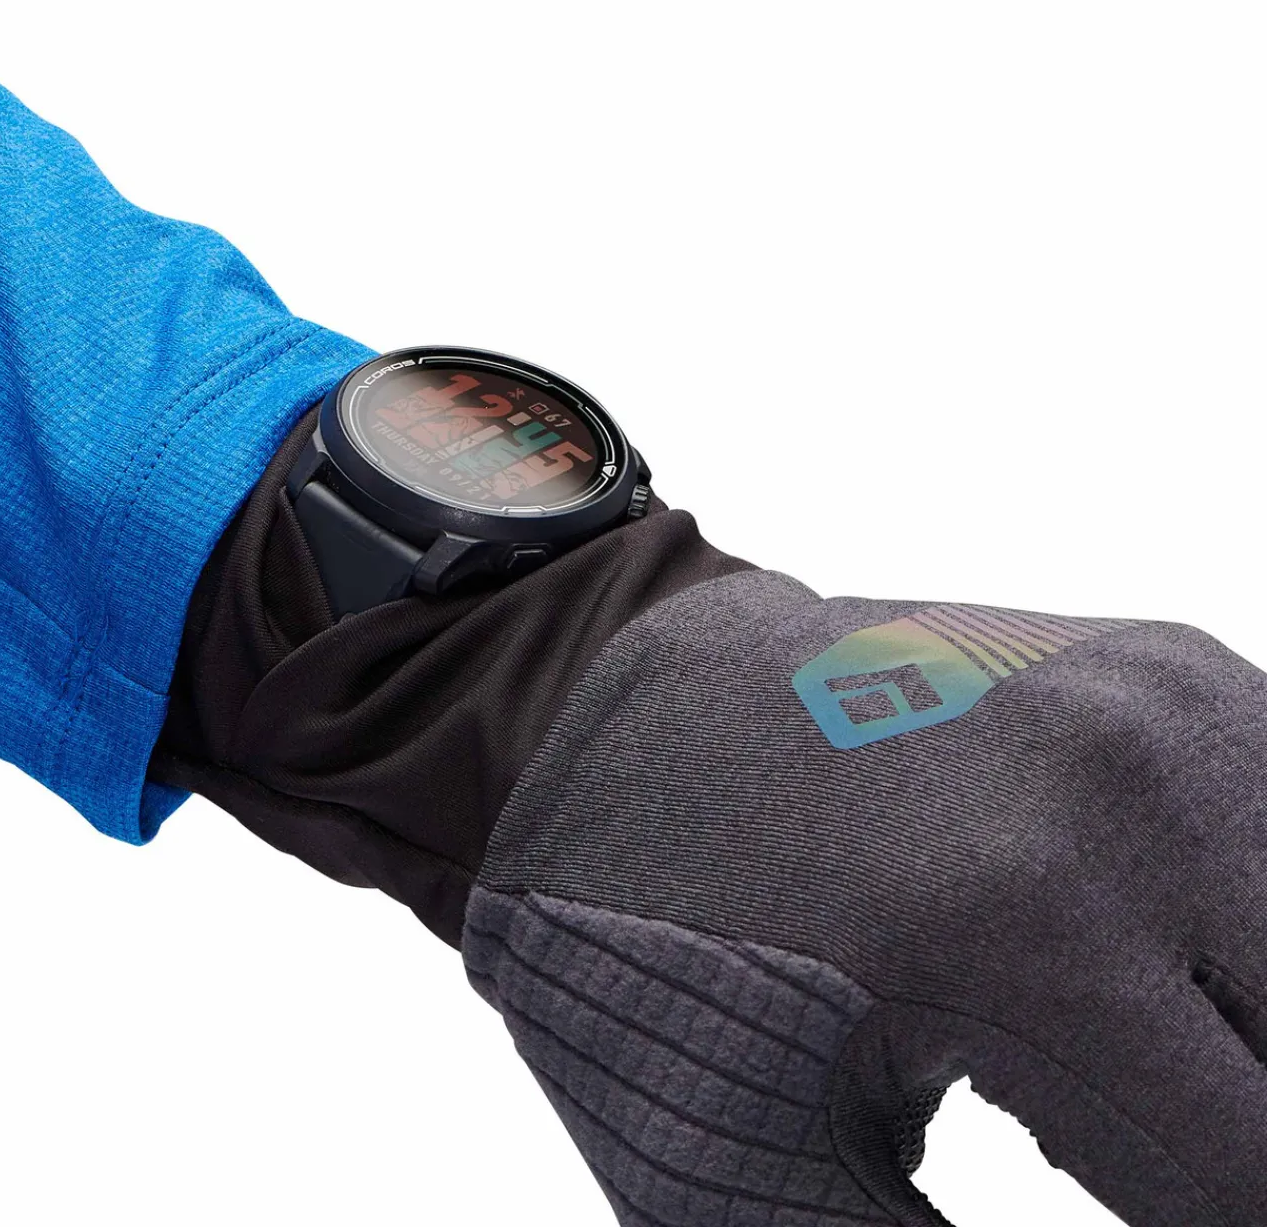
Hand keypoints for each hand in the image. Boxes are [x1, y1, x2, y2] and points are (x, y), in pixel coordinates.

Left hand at [463, 578, 1266, 1225]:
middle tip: (1124, 1132)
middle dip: (1237, 1126)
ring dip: (1253, 1019)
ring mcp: (1158, 702)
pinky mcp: (1165, 664)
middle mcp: (1124, 790)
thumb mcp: (741, 1169)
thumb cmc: (660, 943)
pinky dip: (1253, 914)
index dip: (1209, 1212)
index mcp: (1022, 937)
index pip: (1252, 1175)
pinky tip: (1155, 948)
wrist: (630, 718)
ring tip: (1135, 1053)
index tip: (1138, 1188)